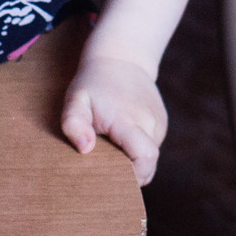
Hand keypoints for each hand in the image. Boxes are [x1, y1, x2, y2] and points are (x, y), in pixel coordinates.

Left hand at [60, 54, 167, 185]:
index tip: (114, 177)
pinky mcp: (161, 124)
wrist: (122, 57)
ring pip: (150, 158)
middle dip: (130, 173)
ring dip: (132, 160)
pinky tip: (121, 139)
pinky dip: (136, 151)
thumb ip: (74, 123)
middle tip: (107, 167)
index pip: (145, 157)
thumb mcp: (76, 98)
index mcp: (129, 120)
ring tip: (111, 147)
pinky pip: (150, 147)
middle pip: (149, 164)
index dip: (134, 175)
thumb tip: (85, 148)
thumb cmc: (94, 82)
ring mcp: (159, 124)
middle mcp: (150, 123)